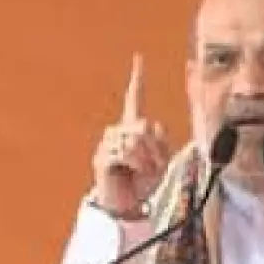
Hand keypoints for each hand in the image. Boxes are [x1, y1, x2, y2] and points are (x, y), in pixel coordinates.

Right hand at [91, 52, 169, 217]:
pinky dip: (136, 164)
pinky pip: (124, 153)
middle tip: (154, 165)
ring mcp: (108, 144)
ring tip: (142, 172)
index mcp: (133, 128)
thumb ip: (160, 141)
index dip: (137, 79)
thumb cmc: (143, 183)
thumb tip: (149, 125)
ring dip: (146, 159)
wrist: (128, 205)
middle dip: (155, 148)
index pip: (135, 99)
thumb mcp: (160, 161)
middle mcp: (118, 131)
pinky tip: (131, 172)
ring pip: (135, 140)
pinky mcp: (102, 158)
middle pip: (143, 125)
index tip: (139, 58)